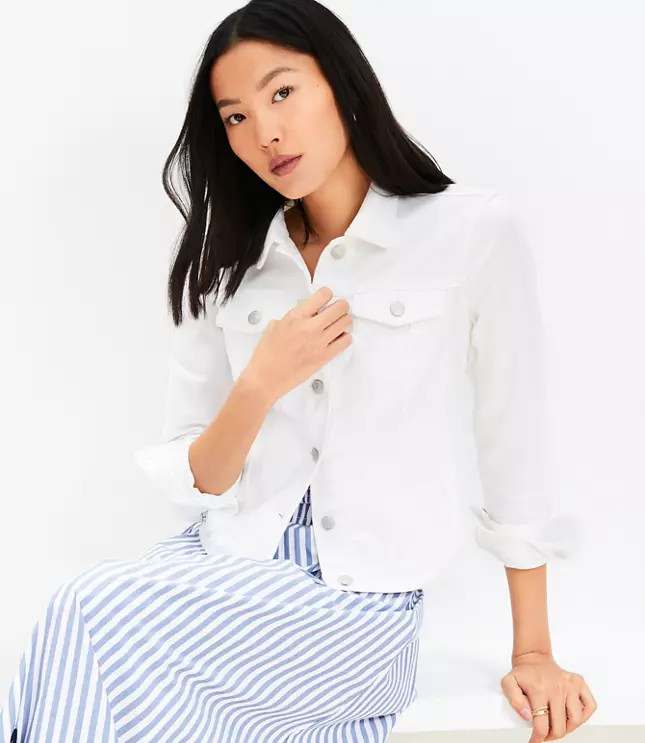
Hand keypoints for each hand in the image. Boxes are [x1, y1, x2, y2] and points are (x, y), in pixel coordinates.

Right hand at [245, 287, 352, 401]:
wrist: (266, 378)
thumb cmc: (267, 355)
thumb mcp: (274, 326)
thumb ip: (293, 317)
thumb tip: (305, 314)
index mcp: (296, 317)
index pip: (323, 295)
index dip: (327, 295)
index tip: (326, 299)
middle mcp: (310, 327)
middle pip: (340, 307)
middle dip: (341, 306)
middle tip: (337, 310)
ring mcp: (320, 342)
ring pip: (346, 322)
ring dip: (344, 321)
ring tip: (337, 324)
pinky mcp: (325, 356)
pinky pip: (346, 341)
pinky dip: (345, 337)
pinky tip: (337, 339)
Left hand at [500, 651, 596, 741]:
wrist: (533, 657)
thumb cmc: (523, 673)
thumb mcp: (508, 683)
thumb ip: (514, 700)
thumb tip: (527, 715)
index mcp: (539, 690)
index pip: (541, 725)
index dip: (538, 738)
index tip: (535, 741)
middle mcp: (557, 687)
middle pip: (560, 726)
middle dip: (551, 736)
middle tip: (545, 734)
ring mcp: (570, 685)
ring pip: (576, 720)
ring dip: (567, 729)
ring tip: (557, 726)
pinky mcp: (579, 682)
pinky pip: (590, 705)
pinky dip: (584, 716)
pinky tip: (572, 716)